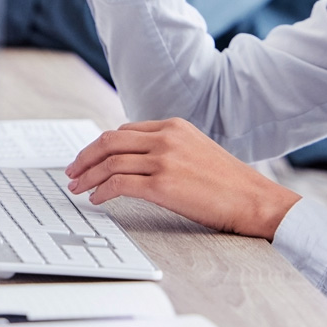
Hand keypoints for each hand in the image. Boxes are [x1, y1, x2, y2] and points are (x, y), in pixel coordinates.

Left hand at [64, 119, 300, 239]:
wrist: (254, 199)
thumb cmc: (230, 184)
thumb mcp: (198, 152)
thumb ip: (169, 149)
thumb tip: (137, 163)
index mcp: (175, 126)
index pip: (125, 130)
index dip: (101, 145)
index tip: (89, 159)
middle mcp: (167, 137)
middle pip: (110, 140)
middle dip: (85, 157)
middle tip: (72, 172)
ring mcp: (165, 159)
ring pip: (110, 161)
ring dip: (88, 176)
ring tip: (78, 189)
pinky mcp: (163, 184)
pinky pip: (119, 184)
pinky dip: (102, 191)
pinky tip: (97, 200)